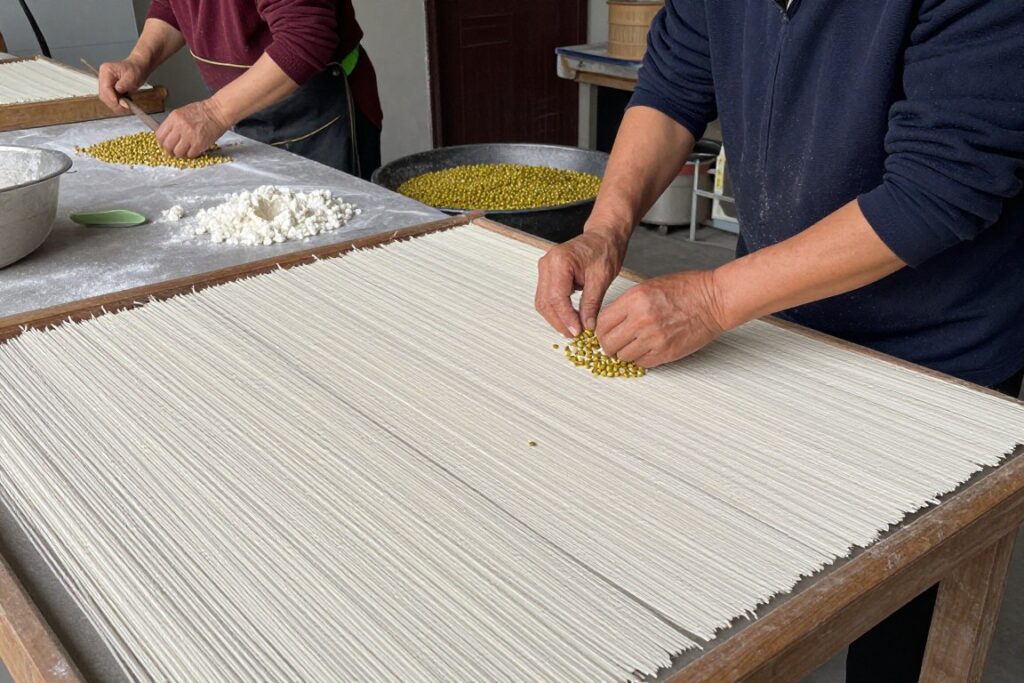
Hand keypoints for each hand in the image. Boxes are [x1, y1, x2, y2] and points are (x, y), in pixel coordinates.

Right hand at [97, 58, 147, 112]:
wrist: (138, 68)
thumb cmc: (135, 69)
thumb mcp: (132, 76)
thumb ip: (125, 83)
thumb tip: (118, 90)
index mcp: (106, 71)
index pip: (105, 88)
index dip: (112, 98)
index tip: (121, 104)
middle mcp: (103, 78)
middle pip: (103, 95)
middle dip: (114, 103)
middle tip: (126, 108)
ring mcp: (105, 84)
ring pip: (106, 99)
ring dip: (116, 105)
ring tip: (127, 105)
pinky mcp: (109, 90)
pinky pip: (111, 100)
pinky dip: (118, 104)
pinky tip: (126, 103)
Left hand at [155, 100, 230, 157]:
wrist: (217, 111)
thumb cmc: (202, 112)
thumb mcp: (182, 113)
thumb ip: (173, 124)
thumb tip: (167, 136)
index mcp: (174, 118)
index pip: (160, 135)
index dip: (162, 143)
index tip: (165, 145)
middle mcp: (180, 127)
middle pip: (167, 146)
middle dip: (169, 151)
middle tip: (173, 151)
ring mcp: (190, 136)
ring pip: (178, 152)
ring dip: (181, 153)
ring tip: (185, 150)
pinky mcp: (199, 143)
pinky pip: (190, 154)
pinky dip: (192, 154)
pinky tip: (194, 148)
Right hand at [535, 230, 628, 336]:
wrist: (603, 236)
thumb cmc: (604, 249)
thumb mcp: (602, 278)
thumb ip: (591, 303)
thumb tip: (586, 325)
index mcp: (560, 261)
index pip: (556, 297)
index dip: (566, 318)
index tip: (577, 331)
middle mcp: (547, 263)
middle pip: (545, 302)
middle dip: (559, 322)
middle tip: (574, 335)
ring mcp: (545, 268)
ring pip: (543, 302)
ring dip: (556, 318)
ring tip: (572, 330)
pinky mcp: (548, 274)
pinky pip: (546, 297)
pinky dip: (556, 310)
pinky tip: (568, 319)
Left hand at [596, 270, 726, 367]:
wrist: (714, 299)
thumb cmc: (688, 289)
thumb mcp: (649, 286)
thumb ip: (627, 304)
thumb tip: (610, 320)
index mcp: (635, 299)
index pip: (602, 323)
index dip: (601, 330)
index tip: (605, 332)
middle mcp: (641, 319)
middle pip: (608, 343)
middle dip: (608, 345)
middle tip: (614, 343)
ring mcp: (653, 338)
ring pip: (622, 356)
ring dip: (625, 353)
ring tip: (633, 346)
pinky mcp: (666, 352)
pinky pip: (641, 363)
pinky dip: (640, 359)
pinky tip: (646, 350)